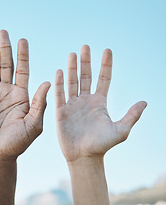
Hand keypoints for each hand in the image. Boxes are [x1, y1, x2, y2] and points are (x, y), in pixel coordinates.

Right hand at [0, 31, 49, 161]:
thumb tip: (47, 83)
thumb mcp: (34, 125)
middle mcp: (7, 91)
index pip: (23, 70)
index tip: (22, 40)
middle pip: (6, 65)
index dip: (22, 55)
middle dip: (4, 49)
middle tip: (2, 32)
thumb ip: (40, 104)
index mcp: (22, 95)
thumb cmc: (18, 144)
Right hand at [55, 45, 146, 162]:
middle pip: (85, 76)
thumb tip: (144, 102)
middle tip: (85, 47)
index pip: (103, 79)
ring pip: (72, 82)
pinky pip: (60, 94)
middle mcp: (85, 101)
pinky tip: (60, 71)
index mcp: (99, 103)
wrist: (84, 157)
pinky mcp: (61, 111)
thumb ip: (131, 116)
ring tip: (72, 54)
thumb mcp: (121, 130)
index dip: (106, 65)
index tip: (107, 50)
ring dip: (72, 68)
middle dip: (86, 62)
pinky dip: (59, 83)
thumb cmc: (102, 146)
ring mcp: (72, 105)